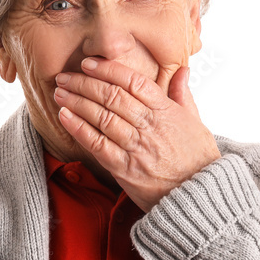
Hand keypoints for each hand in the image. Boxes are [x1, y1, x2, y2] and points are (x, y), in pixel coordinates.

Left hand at [53, 59, 220, 212]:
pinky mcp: (125, 169)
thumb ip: (183, 95)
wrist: (200, 197)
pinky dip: (79, 129)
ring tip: (59, 93)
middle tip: (64, 76)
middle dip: (84, 83)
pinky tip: (65, 117)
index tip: (88, 63)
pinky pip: (98, 145)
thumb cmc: (199, 159)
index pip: (134, 82)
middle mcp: (150, 127)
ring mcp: (137, 148)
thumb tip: (182, 70)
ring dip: (77, 102)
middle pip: (112, 97)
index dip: (109, 70)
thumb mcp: (197, 123)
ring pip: (102, 117)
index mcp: (166, 112)